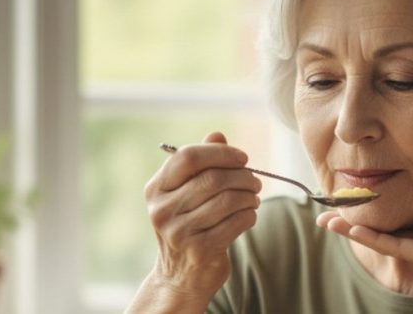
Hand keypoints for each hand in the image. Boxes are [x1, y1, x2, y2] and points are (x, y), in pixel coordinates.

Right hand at [143, 132, 260, 298]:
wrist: (180, 277)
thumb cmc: (188, 226)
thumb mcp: (186, 193)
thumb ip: (201, 164)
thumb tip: (218, 135)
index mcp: (156, 188)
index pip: (189, 157)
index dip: (220, 153)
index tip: (243, 158)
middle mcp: (162, 209)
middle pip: (213, 178)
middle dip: (242, 176)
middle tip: (255, 181)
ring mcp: (179, 232)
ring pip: (228, 200)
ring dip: (249, 196)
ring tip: (253, 198)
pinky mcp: (199, 250)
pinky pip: (236, 222)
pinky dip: (249, 215)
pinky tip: (248, 215)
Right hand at [316, 183, 412, 271]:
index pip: (395, 210)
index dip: (370, 201)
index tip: (348, 190)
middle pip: (383, 225)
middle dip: (354, 218)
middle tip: (325, 212)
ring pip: (383, 237)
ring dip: (354, 229)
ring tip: (327, 222)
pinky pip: (398, 244)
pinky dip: (373, 237)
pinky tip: (352, 228)